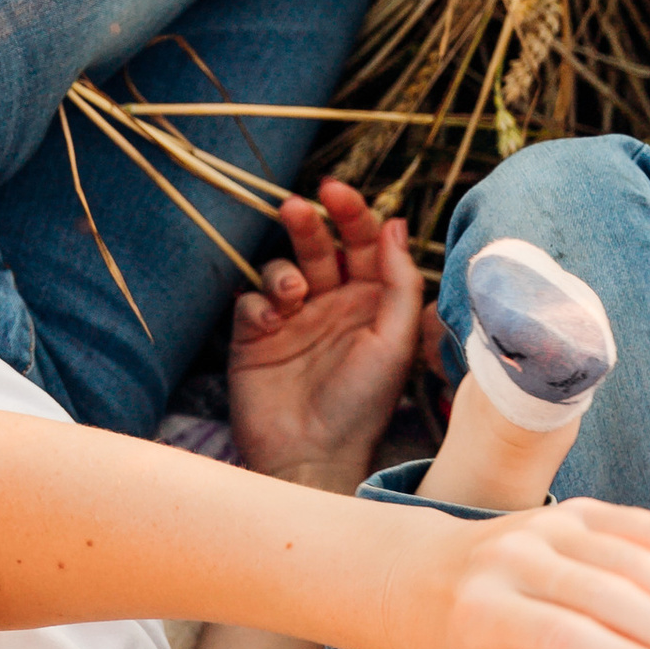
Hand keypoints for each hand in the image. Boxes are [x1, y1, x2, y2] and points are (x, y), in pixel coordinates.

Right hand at [226, 177, 424, 490]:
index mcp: (371, 302)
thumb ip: (399, 281)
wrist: (310, 456)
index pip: (362, 243)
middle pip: (318, 246)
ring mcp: (291, 319)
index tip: (336, 192)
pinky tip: (269, 322)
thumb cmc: (362, 405)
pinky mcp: (254, 337)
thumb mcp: (393, 341)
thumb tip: (395, 223)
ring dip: (284, 269)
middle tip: (299, 207)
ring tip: (291, 294)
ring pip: (281, 267)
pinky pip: (250, 300)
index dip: (351, 214)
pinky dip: (258, 303)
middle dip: (309, 223)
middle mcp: (331, 305)